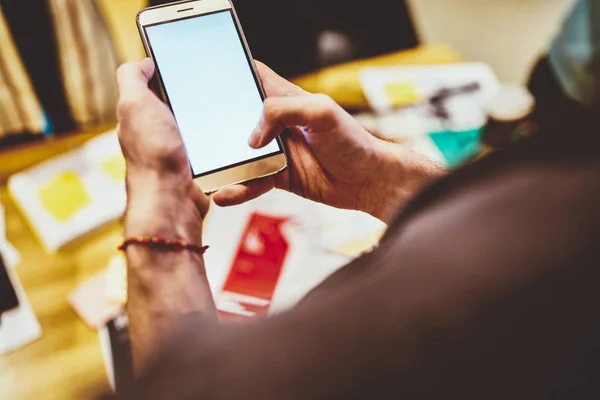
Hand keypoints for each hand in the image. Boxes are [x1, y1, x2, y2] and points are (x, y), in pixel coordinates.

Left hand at [116, 59, 208, 238]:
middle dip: (196, 98)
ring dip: (211, 122)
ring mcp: (176, 152)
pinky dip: (218, 144)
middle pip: (180, 105)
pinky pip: (211, 149)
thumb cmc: (153, 155)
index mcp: (139, 116)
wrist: (172, 199)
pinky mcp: (195, 168)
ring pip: (199, 127)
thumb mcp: (134, 104)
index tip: (189, 69)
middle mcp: (155, 134)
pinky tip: (225, 140)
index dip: (170, 75)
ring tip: (224, 114)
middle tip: (212, 90)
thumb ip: (132, 77)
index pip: (154, 87)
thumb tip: (144, 63)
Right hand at [214, 62, 444, 221]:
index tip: (207, 80)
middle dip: (215, 125)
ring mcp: (275, 151)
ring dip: (223, 163)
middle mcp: (276, 123)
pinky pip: (251, 182)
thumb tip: (253, 136)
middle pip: (236, 119)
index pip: (253, 78)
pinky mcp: (277, 176)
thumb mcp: (322, 112)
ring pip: (239, 155)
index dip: (231, 75)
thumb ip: (283, 111)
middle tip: (194, 134)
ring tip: (204, 173)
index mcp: (286, 98)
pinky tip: (225, 195)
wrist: (368, 181)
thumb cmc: (353, 141)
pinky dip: (238, 189)